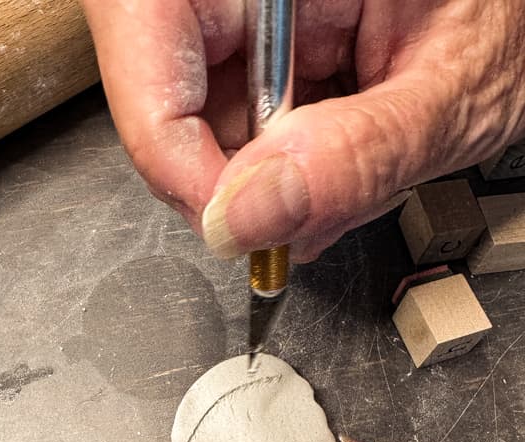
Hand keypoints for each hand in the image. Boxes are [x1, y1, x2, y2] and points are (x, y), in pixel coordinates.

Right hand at [80, 0, 524, 261]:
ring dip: (265, 183)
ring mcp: (253, 20)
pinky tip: (335, 165)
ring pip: (198, 122)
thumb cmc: (517, 18)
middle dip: (228, 180)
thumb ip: (358, 155)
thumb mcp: (454, 88)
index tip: (231, 226)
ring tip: (344, 175)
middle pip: (162, 89)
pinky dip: (284, 176)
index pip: (147, 31)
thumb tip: (248, 218)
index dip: (169, 147)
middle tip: (296, 218)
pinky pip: (236, 131)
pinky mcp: (265, 57)